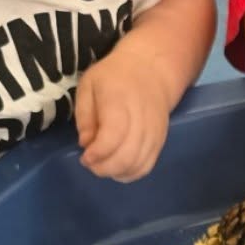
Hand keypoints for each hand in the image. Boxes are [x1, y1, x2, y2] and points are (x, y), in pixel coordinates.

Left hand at [75, 49, 171, 182]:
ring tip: (102, 165)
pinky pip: (147, 166)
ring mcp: (154, 133)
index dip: (97, 153)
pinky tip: (117, 169)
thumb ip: (84, 116)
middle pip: (126, 156)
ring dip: (116, 173)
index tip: (85, 156)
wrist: (151, 70)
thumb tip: (86, 144)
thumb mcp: (89, 85)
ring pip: (137, 165)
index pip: (113, 136)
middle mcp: (141, 120)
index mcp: (120, 101)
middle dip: (104, 168)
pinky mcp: (160, 142)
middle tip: (90, 163)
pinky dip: (130, 174)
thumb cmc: (114, 76)